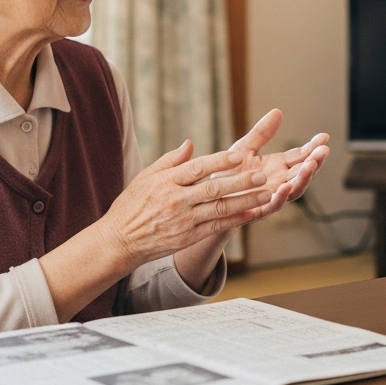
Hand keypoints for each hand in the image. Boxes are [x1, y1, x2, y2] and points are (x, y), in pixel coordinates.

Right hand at [99, 140, 273, 268]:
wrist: (119, 241)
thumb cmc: (132, 205)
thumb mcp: (145, 177)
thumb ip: (170, 161)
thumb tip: (190, 143)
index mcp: (166, 182)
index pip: (198, 168)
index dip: (220, 161)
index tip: (240, 156)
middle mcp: (177, 200)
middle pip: (214, 188)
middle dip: (240, 182)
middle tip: (261, 175)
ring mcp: (184, 221)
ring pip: (220, 209)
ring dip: (245, 201)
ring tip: (265, 194)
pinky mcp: (188, 237)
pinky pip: (216, 227)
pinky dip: (236, 221)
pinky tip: (252, 214)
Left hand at [216, 109, 329, 221]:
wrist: (209, 198)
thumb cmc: (227, 174)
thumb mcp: (244, 148)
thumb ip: (261, 133)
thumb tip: (277, 112)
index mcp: (278, 166)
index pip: (301, 155)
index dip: (313, 147)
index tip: (324, 137)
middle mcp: (278, 181)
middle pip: (303, 172)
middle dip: (315, 162)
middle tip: (323, 151)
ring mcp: (270, 196)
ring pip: (294, 189)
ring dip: (304, 178)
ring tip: (310, 166)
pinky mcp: (257, 209)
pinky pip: (272, 205)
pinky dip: (280, 197)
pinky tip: (286, 187)